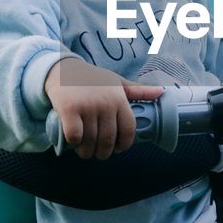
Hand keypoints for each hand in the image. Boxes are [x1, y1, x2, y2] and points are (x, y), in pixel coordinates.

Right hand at [43, 59, 163, 158]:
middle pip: (108, 140)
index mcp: (119, 98)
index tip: (117, 149)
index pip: (128, 129)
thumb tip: (161, 91)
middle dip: (103, 152)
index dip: (124, 145)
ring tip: (85, 151)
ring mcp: (87, 106)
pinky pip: (75, 136)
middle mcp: (105, 103)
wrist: (61, 68)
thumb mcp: (116, 82)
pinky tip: (73, 142)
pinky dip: (74, 143)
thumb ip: (137, 90)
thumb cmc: (91, 79)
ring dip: (87, 152)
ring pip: (91, 141)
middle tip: (98, 154)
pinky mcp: (69, 110)